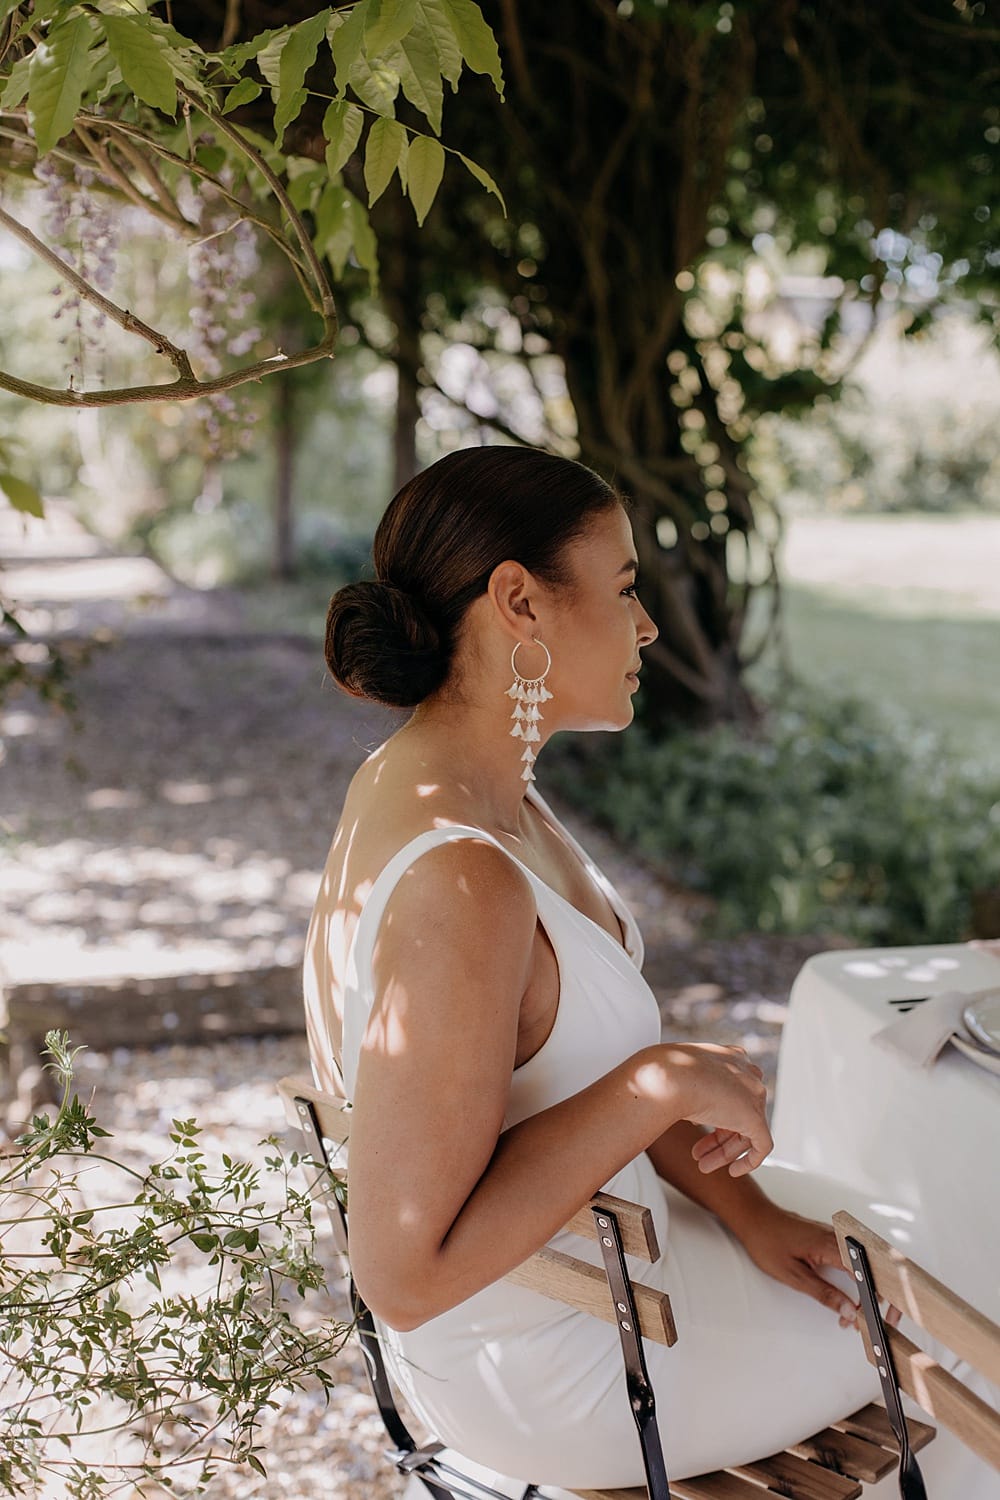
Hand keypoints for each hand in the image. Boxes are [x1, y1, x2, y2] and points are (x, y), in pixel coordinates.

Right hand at [660, 1043, 772, 1176]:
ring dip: (725, 1152)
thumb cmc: (668, 1072)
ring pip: (747, 1131)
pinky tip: (733, 1172)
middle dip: (717, 1138)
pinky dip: (749, 1161)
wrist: (672, 1074)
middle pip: (738, 1113)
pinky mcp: (756, 1118)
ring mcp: (754, 1095)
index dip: (714, 1114)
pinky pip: (762, 1145)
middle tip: (697, 1154)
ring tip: (703, 1166)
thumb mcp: (680, 1076)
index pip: (731, 1092)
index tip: (697, 1128)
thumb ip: (690, 1089)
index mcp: (732, 1058)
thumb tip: (679, 1105)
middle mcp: (747, 1074)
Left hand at [733, 1203, 902, 1330]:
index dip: (880, 1298)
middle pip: (875, 1268)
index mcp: (831, 1245)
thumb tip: (848, 1311)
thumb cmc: (767, 1242)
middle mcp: (838, 1237)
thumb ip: (823, 1293)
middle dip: (884, 1297)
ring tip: (861, 1314)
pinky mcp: (832, 1238)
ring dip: (870, 1290)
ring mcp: (836, 1235)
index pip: (868, 1273)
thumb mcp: (793, 1275)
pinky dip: (860, 1279)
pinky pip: (854, 1259)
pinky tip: (854, 1298)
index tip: (880, 1318)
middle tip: (883, 1321)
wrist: (754, 1217)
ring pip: (866, 1264)